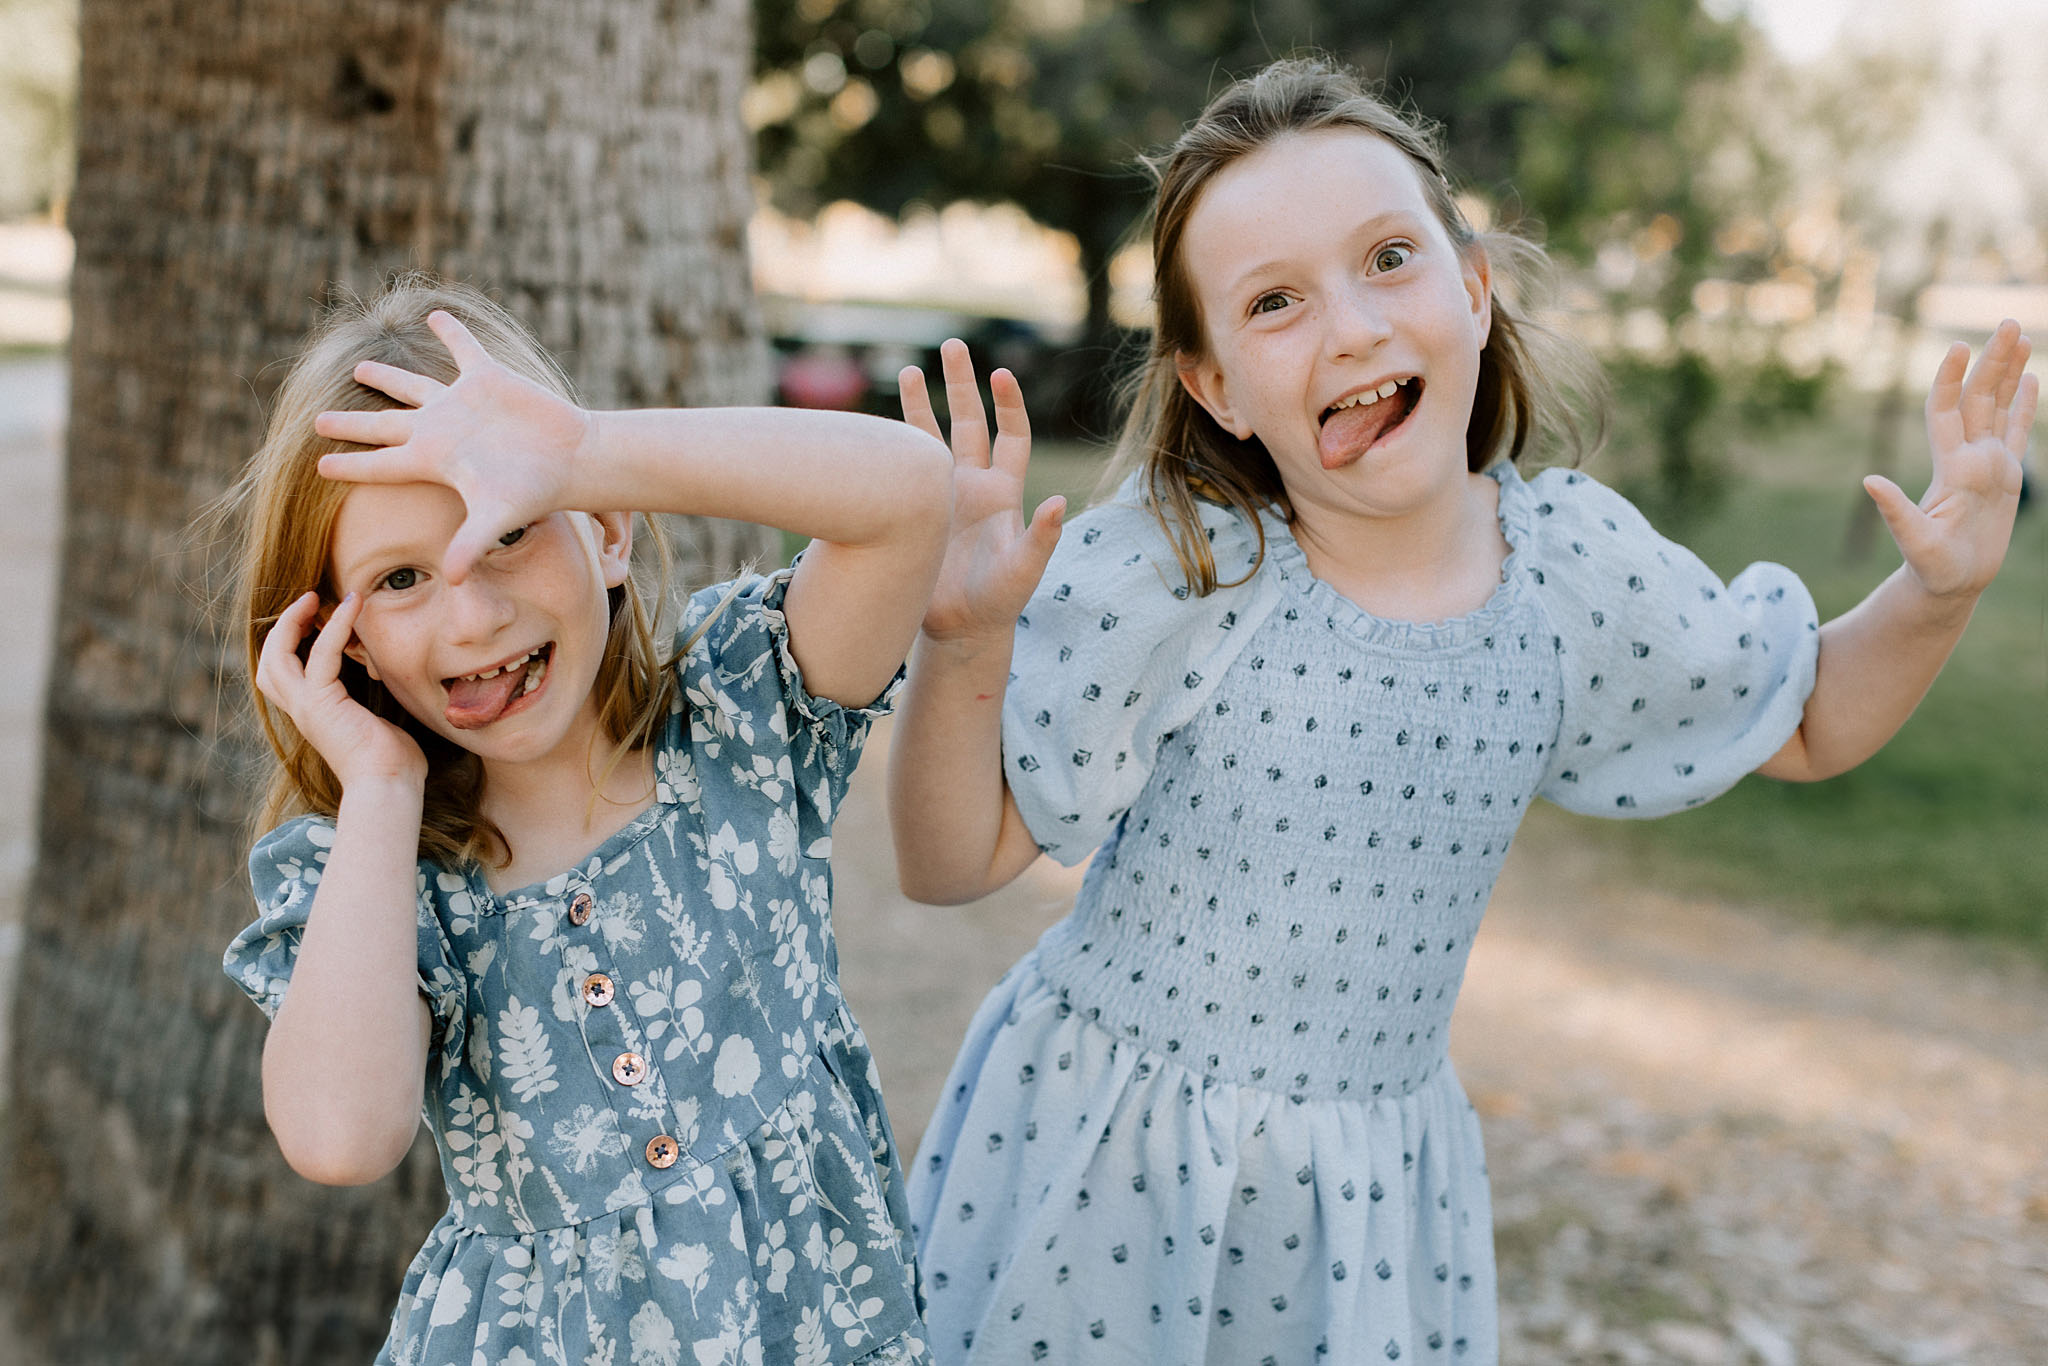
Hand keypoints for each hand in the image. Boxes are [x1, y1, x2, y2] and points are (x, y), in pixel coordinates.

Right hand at [256, 591, 425, 789]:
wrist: (390, 786)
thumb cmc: (392, 761)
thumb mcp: (376, 720)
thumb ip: (369, 698)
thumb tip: (385, 678)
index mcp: (312, 714)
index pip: (281, 674)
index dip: (289, 642)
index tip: (315, 617)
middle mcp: (301, 709)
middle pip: (268, 661)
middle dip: (282, 627)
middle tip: (308, 600)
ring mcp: (306, 706)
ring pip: (278, 653)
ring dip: (295, 620)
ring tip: (316, 596)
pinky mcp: (320, 703)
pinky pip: (322, 652)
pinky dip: (336, 624)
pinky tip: (354, 604)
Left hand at [311, 310, 595, 581]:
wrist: (575, 459)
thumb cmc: (536, 490)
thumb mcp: (498, 517)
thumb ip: (471, 544)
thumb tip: (453, 581)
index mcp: (433, 459)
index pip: (380, 464)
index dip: (349, 465)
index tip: (319, 466)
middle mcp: (440, 430)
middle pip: (383, 426)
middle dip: (351, 424)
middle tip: (318, 421)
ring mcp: (461, 403)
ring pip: (411, 386)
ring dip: (385, 377)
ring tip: (359, 368)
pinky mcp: (487, 378)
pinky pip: (462, 348)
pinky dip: (450, 332)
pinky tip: (435, 316)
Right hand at [899, 339, 1063, 646]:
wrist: (959, 628)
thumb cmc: (997, 603)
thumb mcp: (1024, 572)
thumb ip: (1042, 539)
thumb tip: (1060, 503)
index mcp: (1004, 493)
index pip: (1011, 436)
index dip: (1008, 404)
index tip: (999, 375)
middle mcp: (973, 485)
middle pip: (969, 423)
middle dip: (961, 384)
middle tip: (952, 346)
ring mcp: (942, 495)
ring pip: (931, 439)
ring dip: (920, 405)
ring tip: (907, 369)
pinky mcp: (915, 510)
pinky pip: (901, 469)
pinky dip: (890, 445)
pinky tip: (874, 425)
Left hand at [1866, 318, 2037, 599]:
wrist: (1948, 585)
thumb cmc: (1929, 568)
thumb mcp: (1913, 539)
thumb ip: (1895, 511)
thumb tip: (1869, 481)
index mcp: (1950, 466)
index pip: (1946, 409)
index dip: (1950, 378)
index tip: (1957, 347)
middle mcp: (1968, 457)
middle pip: (1980, 398)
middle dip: (1993, 361)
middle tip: (2009, 321)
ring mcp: (1988, 464)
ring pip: (1999, 407)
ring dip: (2010, 372)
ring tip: (2020, 335)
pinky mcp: (2007, 477)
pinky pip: (2018, 432)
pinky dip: (2024, 406)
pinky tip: (2032, 379)